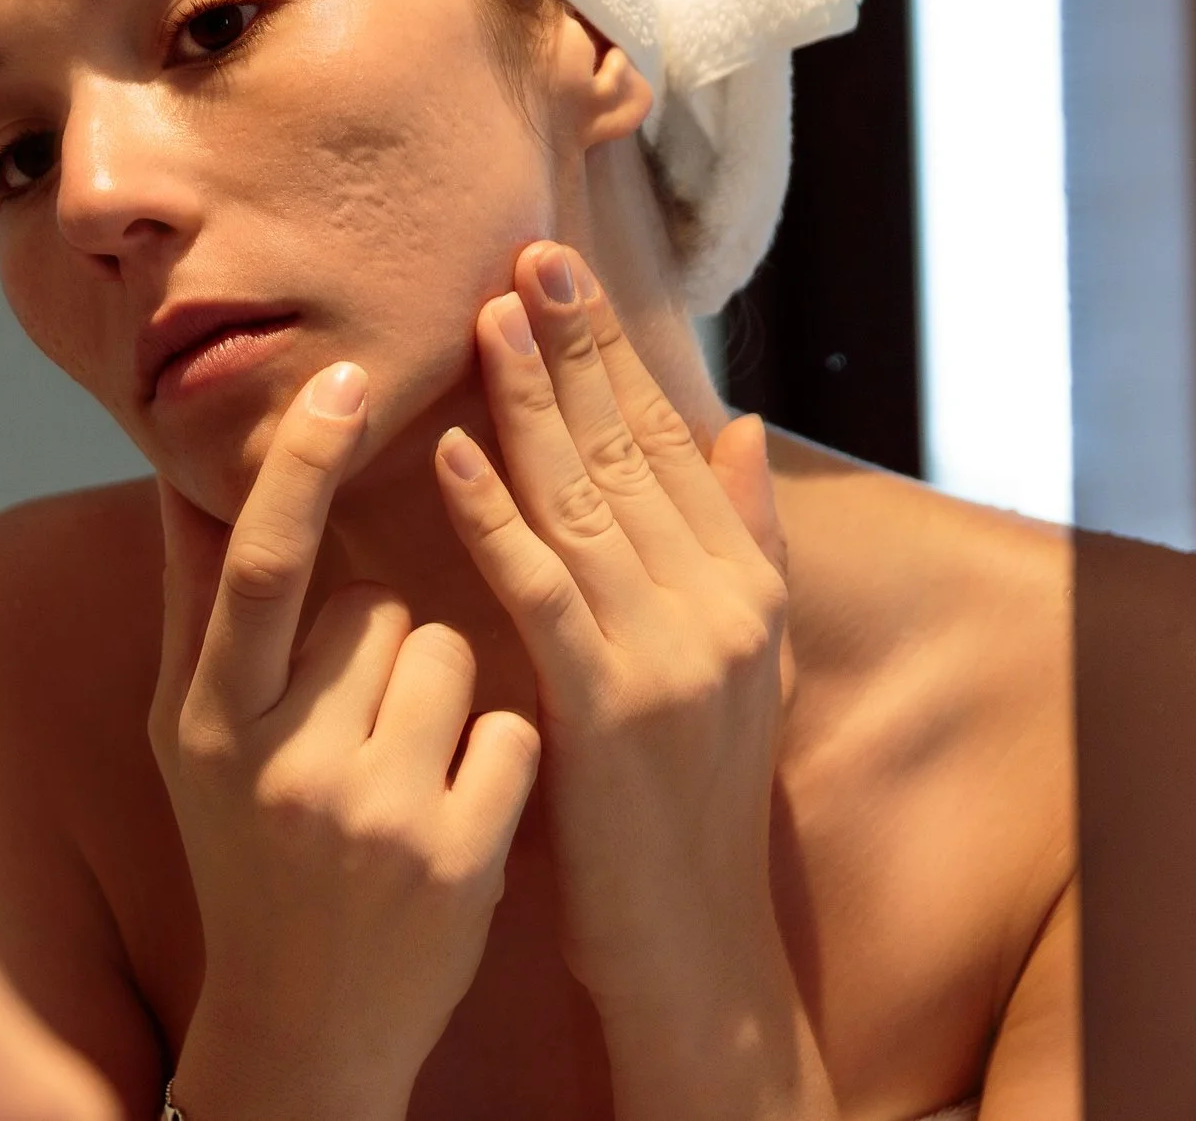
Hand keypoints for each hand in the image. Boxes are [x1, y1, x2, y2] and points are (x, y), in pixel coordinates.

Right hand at [153, 363, 539, 1120]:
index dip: (302, 466)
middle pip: (380, 607)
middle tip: (352, 727)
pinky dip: (494, 756)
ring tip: (399, 773)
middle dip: (382, 641)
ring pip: (452, 656)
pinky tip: (450, 814)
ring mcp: (375, 813)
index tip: (347, 375)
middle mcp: (282, 763)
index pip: (258, 565)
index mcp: (209, 722)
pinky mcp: (457, 858)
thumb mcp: (191, 737)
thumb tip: (181, 472)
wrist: (304, 1028)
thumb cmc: (244, 854)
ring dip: (442, 695)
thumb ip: (195, 604)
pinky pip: (508, 727)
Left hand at [430, 244, 830, 1120]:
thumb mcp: (735, 666)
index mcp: (739, 589)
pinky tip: (452, 453)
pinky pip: (542, 589)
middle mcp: (717, 607)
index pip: (669, 443)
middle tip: (525, 250)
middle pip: (634, 450)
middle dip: (577, 347)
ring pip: (589, 502)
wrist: (693, 946)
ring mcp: (668, 655)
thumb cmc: (688, 804)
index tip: (561, 269)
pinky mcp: (609, 707)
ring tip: (486, 316)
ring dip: (535, 403)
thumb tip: (743, 428)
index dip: (613, 353)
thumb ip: (740, 543)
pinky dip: (497, 515)